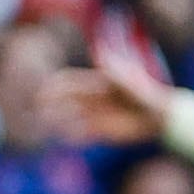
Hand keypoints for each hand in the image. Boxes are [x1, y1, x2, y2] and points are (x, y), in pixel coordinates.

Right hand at [47, 55, 171, 143]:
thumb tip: (99, 53)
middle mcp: (91, 99)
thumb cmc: (144, 93)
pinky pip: (81, 135)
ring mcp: (95, 115)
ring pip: (69, 117)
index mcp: (94, 83)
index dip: (54, 86)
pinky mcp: (102, 130)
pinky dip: (72, 138)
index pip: (67, 82)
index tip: (43, 91)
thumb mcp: (127, 79)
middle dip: (50, 103)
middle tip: (35, 108)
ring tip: (44, 125)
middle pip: (64, 100)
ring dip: (57, 120)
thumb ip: (113, 70)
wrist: (157, 115)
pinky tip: (62, 140)